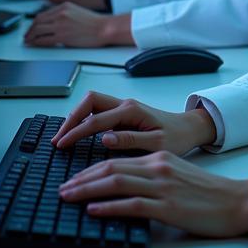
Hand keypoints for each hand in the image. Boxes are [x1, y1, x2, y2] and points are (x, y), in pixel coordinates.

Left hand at [24, 3, 132, 46]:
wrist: (104, 28)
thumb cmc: (95, 22)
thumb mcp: (77, 11)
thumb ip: (64, 15)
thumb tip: (52, 24)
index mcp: (64, 6)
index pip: (44, 13)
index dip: (35, 22)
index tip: (33, 27)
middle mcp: (60, 14)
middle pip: (38, 21)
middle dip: (30, 29)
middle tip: (27, 35)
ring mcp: (61, 25)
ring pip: (38, 30)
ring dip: (31, 36)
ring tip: (29, 40)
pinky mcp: (62, 36)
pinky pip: (44, 39)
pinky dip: (37, 42)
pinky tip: (36, 44)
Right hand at [52, 90, 217, 154]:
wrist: (188, 129)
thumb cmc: (176, 137)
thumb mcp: (157, 144)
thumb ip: (130, 140)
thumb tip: (104, 137)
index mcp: (132, 111)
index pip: (96, 120)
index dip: (76, 132)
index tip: (62, 145)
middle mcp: (125, 104)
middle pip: (89, 102)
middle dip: (71, 118)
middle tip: (58, 139)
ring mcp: (123, 107)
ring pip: (91, 104)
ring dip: (76, 117)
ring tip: (63, 137)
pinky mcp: (123, 113)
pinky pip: (98, 111)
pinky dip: (84, 120)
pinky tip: (77, 133)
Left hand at [59, 151, 247, 237]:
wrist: (237, 202)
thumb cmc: (209, 193)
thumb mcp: (178, 175)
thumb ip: (153, 177)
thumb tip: (124, 188)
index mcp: (160, 159)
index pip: (117, 160)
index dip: (90, 170)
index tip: (73, 180)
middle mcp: (158, 168)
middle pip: (110, 168)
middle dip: (81, 179)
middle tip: (62, 189)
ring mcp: (163, 187)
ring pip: (116, 182)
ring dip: (87, 190)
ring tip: (68, 197)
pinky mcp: (168, 207)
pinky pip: (132, 204)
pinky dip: (109, 206)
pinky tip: (94, 210)